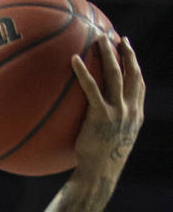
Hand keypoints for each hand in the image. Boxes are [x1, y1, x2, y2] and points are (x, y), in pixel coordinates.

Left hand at [70, 35, 144, 178]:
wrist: (100, 173)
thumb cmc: (99, 161)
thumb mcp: (110, 141)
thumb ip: (107, 125)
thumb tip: (91, 119)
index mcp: (135, 113)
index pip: (138, 83)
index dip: (134, 64)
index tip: (128, 49)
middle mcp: (130, 109)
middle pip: (130, 73)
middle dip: (125, 53)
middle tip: (116, 38)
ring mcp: (117, 111)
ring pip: (115, 75)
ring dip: (108, 54)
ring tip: (99, 39)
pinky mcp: (101, 116)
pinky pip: (91, 89)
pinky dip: (83, 73)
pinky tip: (74, 60)